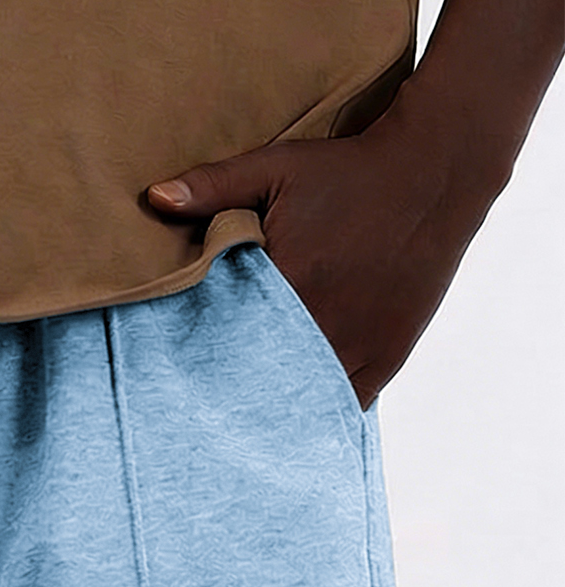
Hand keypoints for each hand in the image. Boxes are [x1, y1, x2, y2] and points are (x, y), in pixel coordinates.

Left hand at [145, 103, 499, 411]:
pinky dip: (319, 409)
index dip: (204, 362)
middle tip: (205, 406)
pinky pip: (345, 403)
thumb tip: (153, 198)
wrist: (434, 175)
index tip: (181, 373)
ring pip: (305, 400)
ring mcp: (358, 346)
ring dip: (277, 407)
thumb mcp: (277, 168)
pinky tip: (295, 417)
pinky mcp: (386, 357)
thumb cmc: (349, 170)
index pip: (229, 343)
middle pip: (263, 381)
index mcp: (289, 284)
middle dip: (236, 391)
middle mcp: (324, 324)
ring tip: (245, 418)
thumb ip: (213, 187)